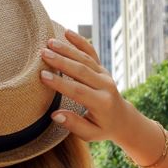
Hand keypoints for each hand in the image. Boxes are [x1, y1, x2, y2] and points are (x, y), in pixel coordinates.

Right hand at [38, 29, 136, 143]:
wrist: (123, 119)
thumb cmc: (103, 128)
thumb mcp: (90, 134)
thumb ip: (73, 124)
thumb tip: (55, 115)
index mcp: (102, 103)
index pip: (78, 91)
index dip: (60, 83)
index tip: (43, 76)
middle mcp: (105, 86)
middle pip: (81, 71)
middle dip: (61, 61)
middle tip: (43, 53)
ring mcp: (105, 75)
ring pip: (85, 59)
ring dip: (67, 49)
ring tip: (49, 42)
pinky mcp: (102, 68)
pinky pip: (91, 52)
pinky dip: (80, 41)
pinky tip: (67, 32)